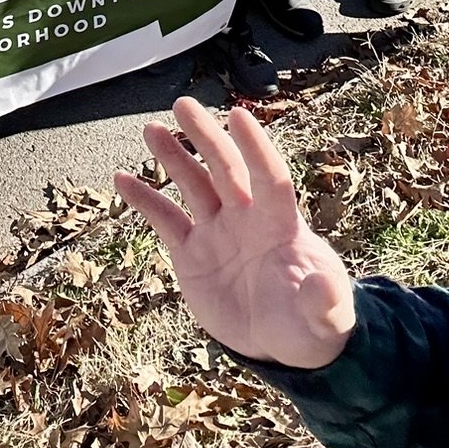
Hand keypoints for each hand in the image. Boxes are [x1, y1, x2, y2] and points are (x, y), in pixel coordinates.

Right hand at [116, 98, 354, 369]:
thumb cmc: (313, 325)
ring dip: (173, 157)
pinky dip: (144, 199)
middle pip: (225, 168)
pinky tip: (122, 179)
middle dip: (206, 137)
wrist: (284, 343)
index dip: (255, 148)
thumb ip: (326, 302)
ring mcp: (217, 233)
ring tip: (151, 129)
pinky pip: (165, 220)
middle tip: (183, 104)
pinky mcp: (192, 254)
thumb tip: (325, 289)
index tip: (238, 115)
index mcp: (281, 225)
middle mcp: (247, 218)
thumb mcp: (327, 318)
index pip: (269, 177)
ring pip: (192, 185)